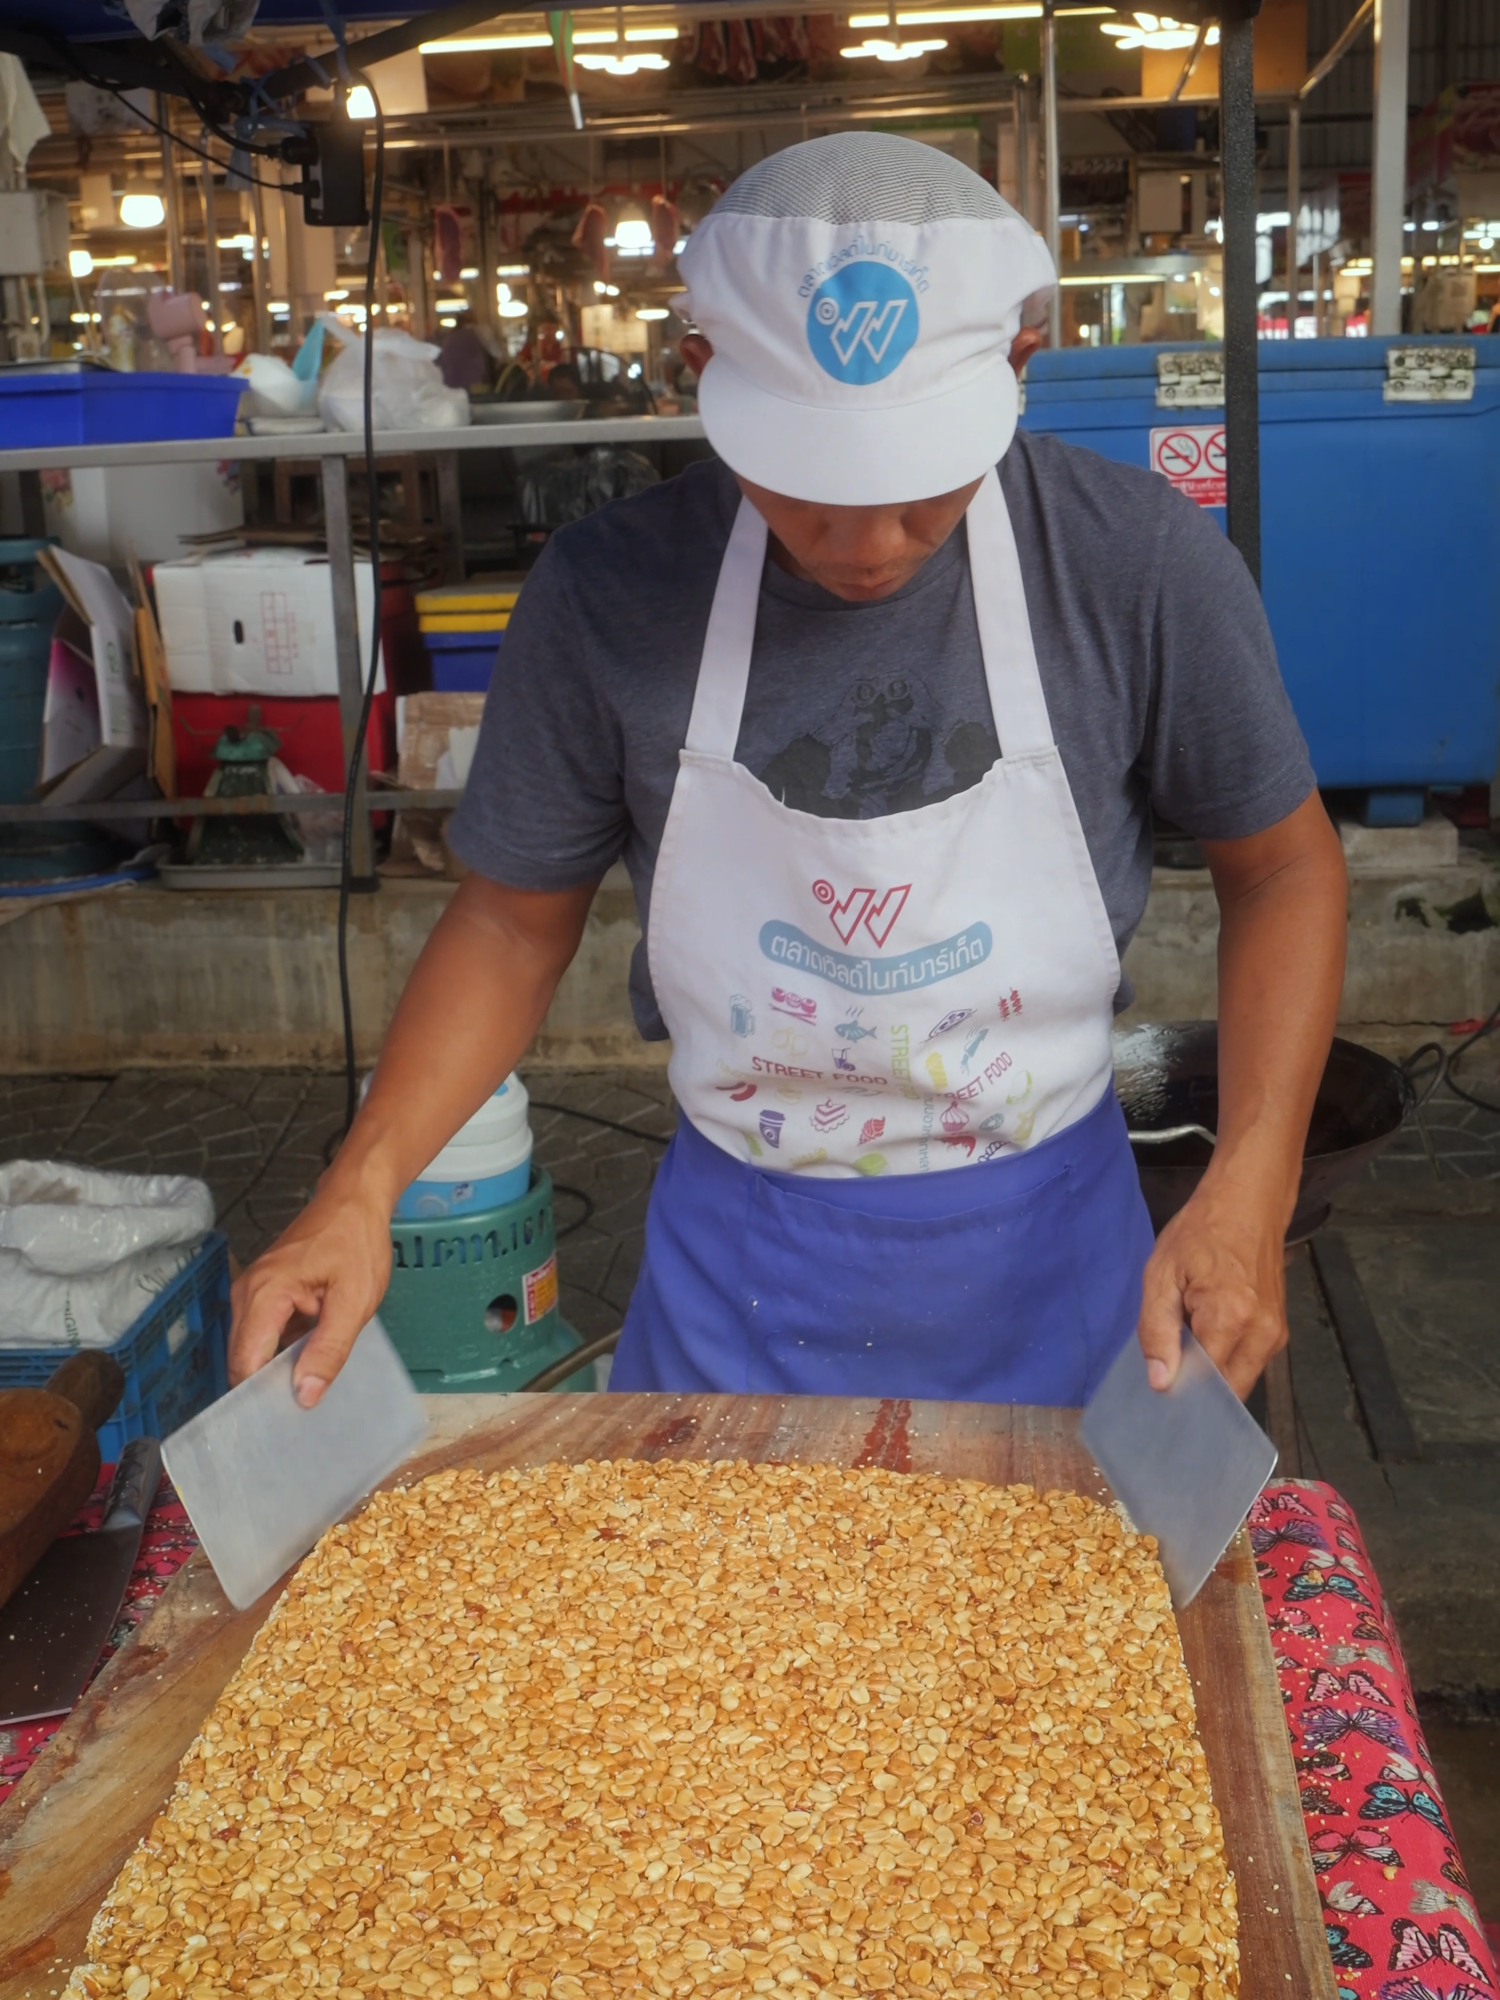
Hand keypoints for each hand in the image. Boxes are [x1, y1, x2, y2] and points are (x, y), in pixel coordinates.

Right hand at [230, 1180, 392, 1408]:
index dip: (257, 1398)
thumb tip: (304, 1395)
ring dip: (274, 1371)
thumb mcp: (354, 1300)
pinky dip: (280, 1351)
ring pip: (253, 1348)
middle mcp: (246, 1294)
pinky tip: (305, 1365)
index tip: (277, 1427)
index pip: (245, 1363)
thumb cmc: (356, 1242)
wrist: (354, 1199)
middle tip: (295, 1418)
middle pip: (242, 1359)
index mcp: (264, 1294)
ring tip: (303, 1397)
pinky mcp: (263, 1293)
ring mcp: (251, 1292)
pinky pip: (264, 1333)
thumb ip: (329, 1349)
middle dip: (264, 1389)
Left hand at [1136, 1176, 1287, 1399]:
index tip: (1157, 1393)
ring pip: (1240, 1379)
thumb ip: (1157, 1330)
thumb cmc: (1200, 1231)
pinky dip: (1226, 1359)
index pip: (1206, 1386)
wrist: (1249, 1201)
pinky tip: (1203, 1338)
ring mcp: (1276, 1334)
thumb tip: (1161, 1383)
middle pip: (1229, 1392)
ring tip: (1184, 1349)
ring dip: (1212, 1373)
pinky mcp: (1278, 1329)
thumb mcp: (1162, 1274)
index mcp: (1230, 1320)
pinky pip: (1248, 1362)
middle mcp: (1261, 1334)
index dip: (1181, 1393)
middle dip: (1199, 1390)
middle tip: (1167, 1372)